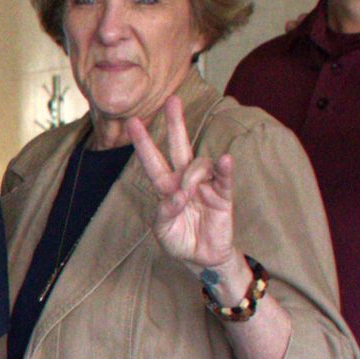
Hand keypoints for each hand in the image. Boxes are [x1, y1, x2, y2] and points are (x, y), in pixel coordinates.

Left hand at [129, 97, 240, 288]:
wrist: (203, 258)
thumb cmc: (180, 241)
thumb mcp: (163, 231)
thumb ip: (165, 212)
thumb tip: (177, 195)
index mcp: (165, 188)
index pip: (152, 161)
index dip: (144, 142)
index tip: (133, 121)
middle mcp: (184, 180)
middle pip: (179, 146)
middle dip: (175, 124)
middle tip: (172, 100)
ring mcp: (205, 185)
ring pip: (198, 164)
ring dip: (192, 176)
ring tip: (189, 195)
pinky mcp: (223, 194)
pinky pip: (224, 177)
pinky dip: (225, 169)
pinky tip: (226, 161)